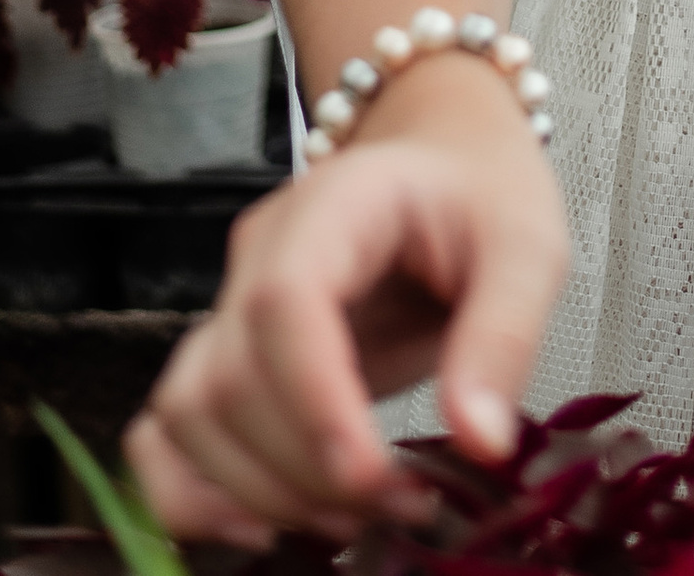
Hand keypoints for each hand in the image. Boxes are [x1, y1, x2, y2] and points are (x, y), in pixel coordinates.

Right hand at [127, 60, 568, 541]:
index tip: (371, 476)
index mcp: (336, 204)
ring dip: (255, 491)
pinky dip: (191, 495)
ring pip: (188, 413)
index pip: (285, 301)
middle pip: (231, 376)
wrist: (446, 161)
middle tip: (396, 506)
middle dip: (303, 469)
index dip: (312, 401)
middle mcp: (262, 253)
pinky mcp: (227, 355)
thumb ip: (504, 337)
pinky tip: (263, 531)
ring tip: (351, 520)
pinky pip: (166, 431)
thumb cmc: (483, 194)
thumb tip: (479, 443)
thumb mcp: (527, 248)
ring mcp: (233, 304)